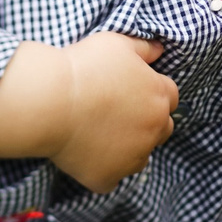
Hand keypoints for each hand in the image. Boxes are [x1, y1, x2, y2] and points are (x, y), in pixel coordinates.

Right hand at [51, 32, 177, 191]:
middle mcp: (153, 129)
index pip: (171, 97)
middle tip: (116, 114)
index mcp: (159, 95)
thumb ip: (144, 48)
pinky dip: (101, 170)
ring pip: (139, 157)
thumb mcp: (117, 43)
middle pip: (161, 129)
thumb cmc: (83, 67)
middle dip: (146, 122)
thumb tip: (159, 50)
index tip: (131, 91)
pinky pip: (111, 179)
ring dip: (128, 149)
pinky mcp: (108, 177)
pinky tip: (85, 155)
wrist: (50, 100)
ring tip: (99, 135)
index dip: (151, 92)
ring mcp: (132, 157)